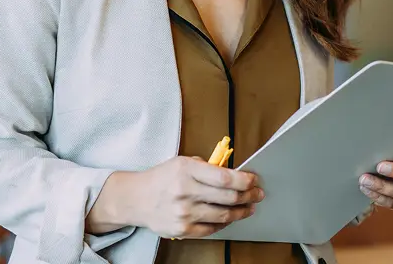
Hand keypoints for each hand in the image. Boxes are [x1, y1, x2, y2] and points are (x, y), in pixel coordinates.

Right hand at [88, 156, 262, 238]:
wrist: (135, 199)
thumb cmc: (162, 178)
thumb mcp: (182, 163)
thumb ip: (207, 168)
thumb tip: (235, 175)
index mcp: (186, 170)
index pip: (225, 177)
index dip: (245, 180)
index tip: (254, 180)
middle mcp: (185, 192)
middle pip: (228, 197)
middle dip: (248, 195)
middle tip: (257, 194)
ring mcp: (184, 213)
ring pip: (224, 215)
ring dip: (241, 211)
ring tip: (249, 207)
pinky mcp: (182, 229)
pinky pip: (212, 228)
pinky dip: (225, 223)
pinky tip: (231, 217)